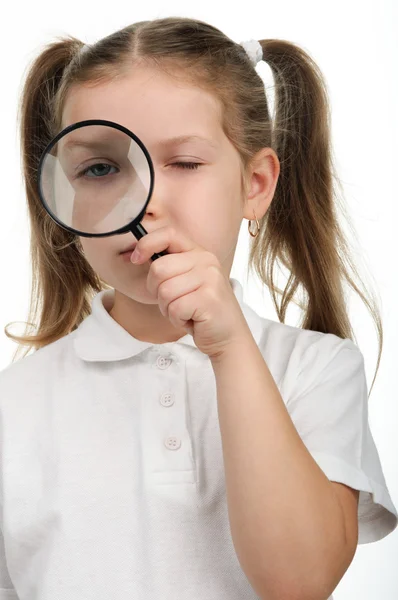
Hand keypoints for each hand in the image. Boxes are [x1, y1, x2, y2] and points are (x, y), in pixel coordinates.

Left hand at [130, 226, 250, 358]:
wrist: (228, 336)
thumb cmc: (200, 310)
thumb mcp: (185, 281)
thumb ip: (168, 266)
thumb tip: (134, 256)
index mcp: (199, 253)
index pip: (168, 234)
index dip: (146, 244)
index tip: (136, 259)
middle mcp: (207, 262)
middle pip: (159, 269)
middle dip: (156, 291)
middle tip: (173, 302)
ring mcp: (210, 279)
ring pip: (165, 291)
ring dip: (168, 308)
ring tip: (184, 312)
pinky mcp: (209, 300)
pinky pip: (175, 308)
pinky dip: (177, 319)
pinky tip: (191, 319)